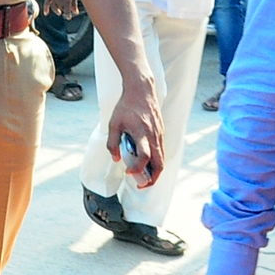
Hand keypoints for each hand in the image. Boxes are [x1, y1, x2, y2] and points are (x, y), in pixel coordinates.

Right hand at [42, 0, 79, 17]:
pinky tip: (46, 13)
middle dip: (64, 10)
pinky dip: (46, 8)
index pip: (66, 12)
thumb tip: (75, 12)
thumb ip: (74, 3)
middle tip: (66, 10)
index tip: (68, 17)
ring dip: (57, 10)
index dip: (68, 15)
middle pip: (61, 9)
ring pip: (54, 7)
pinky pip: (47, 3)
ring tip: (59, 12)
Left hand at [105, 73, 164, 187]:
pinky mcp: (161, 132)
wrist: (141, 90)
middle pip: (160, 164)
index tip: (129, 172)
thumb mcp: (114, 124)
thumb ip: (113, 143)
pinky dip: (156, 160)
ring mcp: (159, 134)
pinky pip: (161, 150)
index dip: (137, 169)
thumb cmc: (126, 105)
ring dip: (155, 170)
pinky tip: (147, 162)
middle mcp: (154, 135)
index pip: (144, 157)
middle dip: (153, 178)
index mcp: (142, 133)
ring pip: (162, 158)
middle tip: (142, 184)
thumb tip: (116, 159)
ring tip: (144, 176)